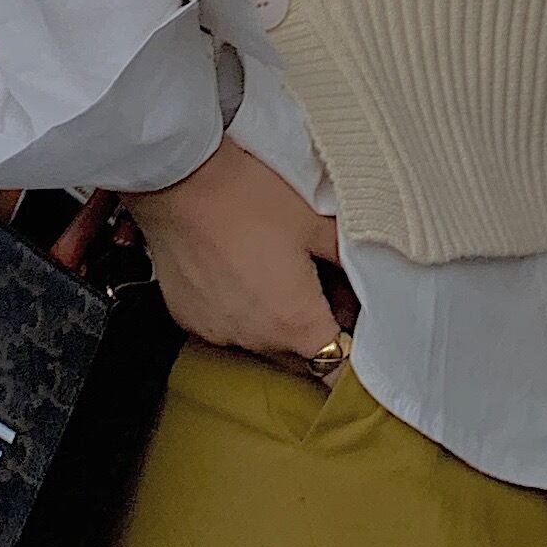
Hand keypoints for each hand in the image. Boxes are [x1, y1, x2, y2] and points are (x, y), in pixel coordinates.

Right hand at [128, 140, 346, 373]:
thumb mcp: (314, 221)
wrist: (179, 181)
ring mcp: (218, 331)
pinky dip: (240, 310)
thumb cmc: (246, 197)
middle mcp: (255, 338)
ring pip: (262, 342)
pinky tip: (242, 272)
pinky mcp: (189, 318)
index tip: (352, 323)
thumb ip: (347, 256)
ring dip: (277, 321)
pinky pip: (227, 326)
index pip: (334, 366)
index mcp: (294, 322)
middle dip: (316, 331)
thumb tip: (367, 273)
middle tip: (322, 286)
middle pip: (299, 357)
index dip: (350, 348)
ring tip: (279, 273)